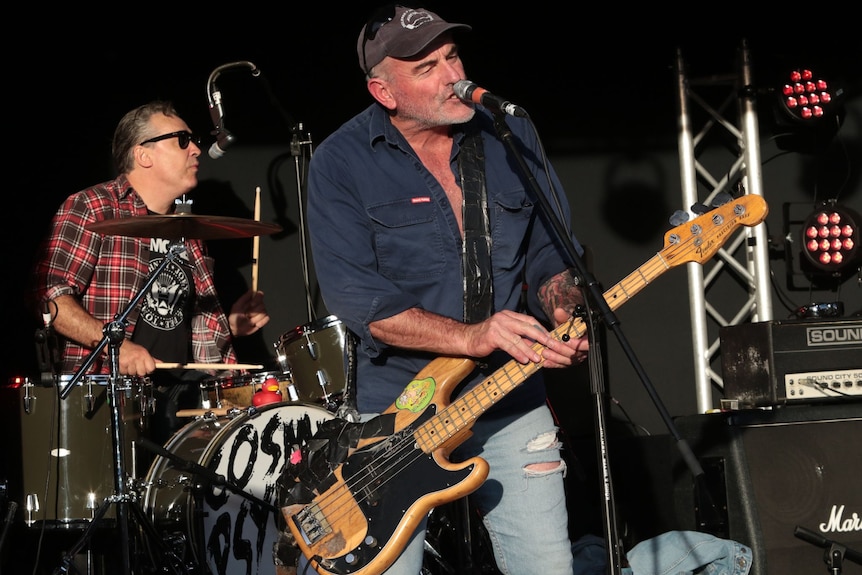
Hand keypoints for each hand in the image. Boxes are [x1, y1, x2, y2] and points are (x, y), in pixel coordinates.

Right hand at [118, 340, 156, 376]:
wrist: (119, 345)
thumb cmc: (131, 348)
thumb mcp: (143, 351)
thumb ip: (152, 359)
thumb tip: (160, 364)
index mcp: (144, 354)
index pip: (151, 368)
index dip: (149, 369)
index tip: (146, 367)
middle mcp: (137, 358)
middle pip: (142, 373)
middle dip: (139, 370)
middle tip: (136, 365)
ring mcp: (129, 361)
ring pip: (133, 373)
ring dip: (131, 370)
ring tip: (130, 364)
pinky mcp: (122, 364)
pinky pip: (125, 373)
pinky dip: (124, 370)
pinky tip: (125, 365)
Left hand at [229, 290, 270, 336]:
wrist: (235, 329)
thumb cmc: (234, 317)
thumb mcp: (237, 306)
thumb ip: (245, 297)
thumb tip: (252, 290)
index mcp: (251, 301)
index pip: (260, 295)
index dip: (257, 299)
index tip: (252, 305)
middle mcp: (257, 306)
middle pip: (262, 305)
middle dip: (254, 312)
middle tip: (247, 315)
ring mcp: (260, 313)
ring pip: (264, 312)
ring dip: (255, 318)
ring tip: (249, 321)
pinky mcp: (263, 320)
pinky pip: (267, 318)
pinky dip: (261, 322)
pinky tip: (255, 324)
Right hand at [465, 309, 580, 366]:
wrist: (467, 339)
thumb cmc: (487, 338)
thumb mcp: (505, 335)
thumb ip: (519, 338)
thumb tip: (536, 346)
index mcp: (509, 315)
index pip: (529, 320)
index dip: (541, 329)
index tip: (551, 338)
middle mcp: (504, 318)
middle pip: (527, 327)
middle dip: (541, 337)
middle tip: (551, 345)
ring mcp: (497, 326)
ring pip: (518, 338)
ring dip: (530, 349)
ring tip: (538, 358)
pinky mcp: (492, 336)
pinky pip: (509, 346)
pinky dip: (518, 353)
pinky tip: (524, 360)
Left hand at [547, 307, 588, 367]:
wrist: (568, 332)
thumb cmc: (570, 326)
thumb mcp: (567, 319)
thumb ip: (563, 316)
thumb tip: (558, 312)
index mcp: (589, 338)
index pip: (587, 345)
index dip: (577, 344)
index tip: (566, 340)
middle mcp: (585, 349)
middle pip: (575, 354)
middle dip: (561, 349)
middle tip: (549, 344)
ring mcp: (578, 357)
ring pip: (569, 361)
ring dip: (556, 358)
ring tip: (545, 353)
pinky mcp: (571, 362)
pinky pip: (563, 365)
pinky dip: (554, 364)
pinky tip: (546, 363)